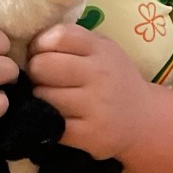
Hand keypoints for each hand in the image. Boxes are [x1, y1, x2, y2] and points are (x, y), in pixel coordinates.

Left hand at [26, 23, 146, 160]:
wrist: (142, 118)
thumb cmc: (112, 77)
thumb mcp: (100, 48)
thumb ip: (71, 40)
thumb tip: (29, 45)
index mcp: (100, 48)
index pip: (57, 37)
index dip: (39, 44)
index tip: (39, 53)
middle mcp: (99, 75)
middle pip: (42, 66)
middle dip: (35, 71)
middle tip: (42, 78)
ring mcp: (96, 107)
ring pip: (42, 96)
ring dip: (39, 97)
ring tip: (50, 98)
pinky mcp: (89, 135)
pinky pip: (51, 124)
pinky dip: (46, 121)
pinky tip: (56, 117)